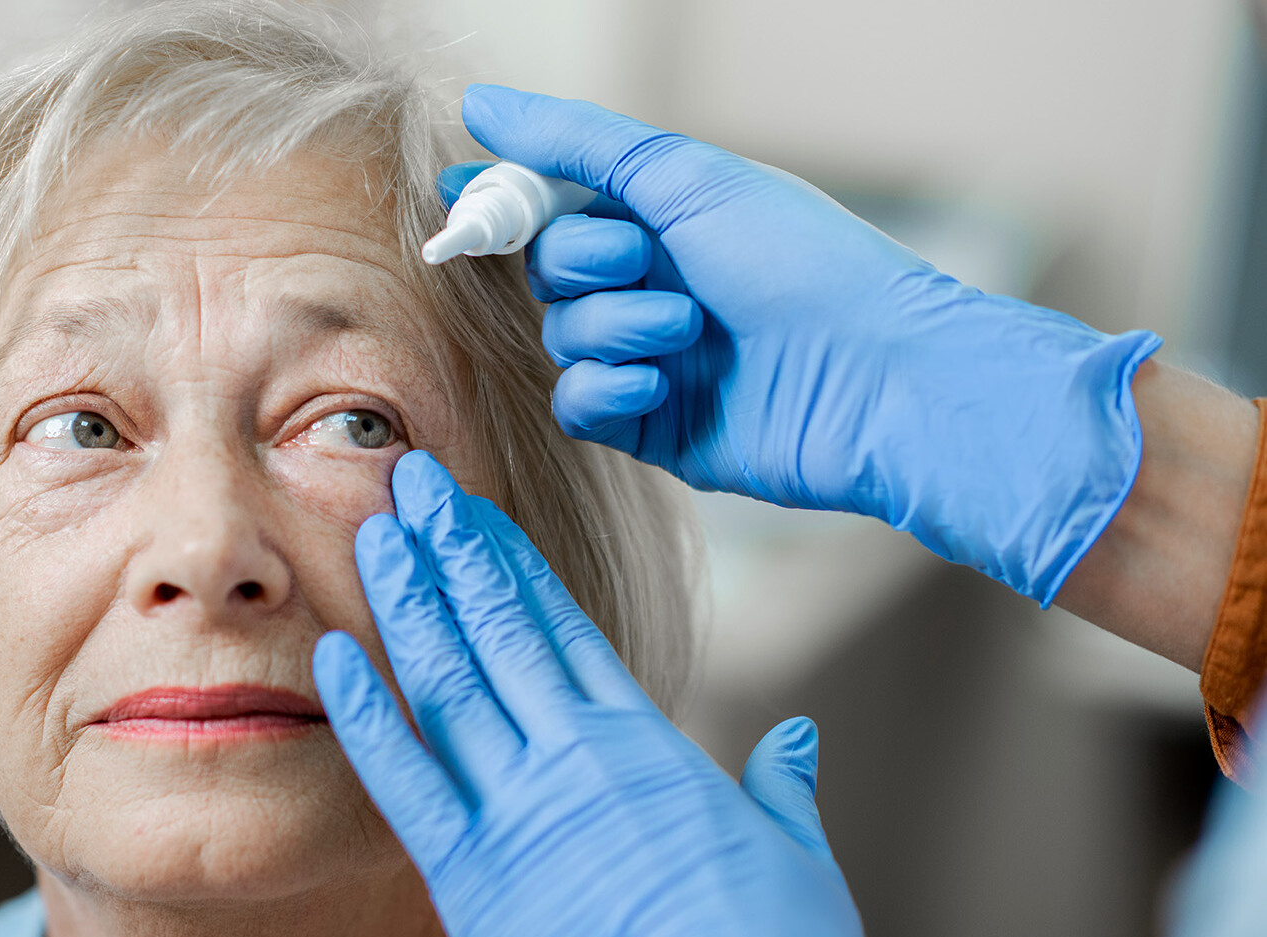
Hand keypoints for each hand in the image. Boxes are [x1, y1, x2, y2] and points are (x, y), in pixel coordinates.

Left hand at [313, 452, 882, 936]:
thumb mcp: (796, 855)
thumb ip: (782, 786)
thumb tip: (797, 740)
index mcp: (645, 743)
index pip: (563, 626)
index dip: (512, 561)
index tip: (477, 513)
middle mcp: (576, 755)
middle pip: (498, 628)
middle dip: (452, 548)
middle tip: (411, 480)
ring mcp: (521, 808)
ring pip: (449, 680)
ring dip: (409, 600)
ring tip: (375, 530)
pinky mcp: (474, 874)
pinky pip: (405, 781)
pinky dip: (368, 714)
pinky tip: (335, 656)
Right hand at [444, 85, 1160, 604]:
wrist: (878, 379)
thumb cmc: (806, 265)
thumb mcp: (686, 178)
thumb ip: (577, 144)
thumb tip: (481, 105)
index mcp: (663, 218)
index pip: (555, 203)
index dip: (507, 200)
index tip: (464, 198)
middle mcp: (652, 284)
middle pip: (546, 270)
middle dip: (581, 262)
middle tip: (641, 259)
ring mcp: (650, 356)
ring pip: (561, 336)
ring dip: (613, 326)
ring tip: (687, 330)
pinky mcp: (650, 426)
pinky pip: (577, 404)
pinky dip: (605, 389)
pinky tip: (658, 385)